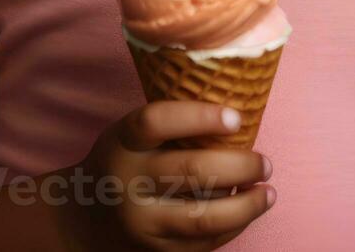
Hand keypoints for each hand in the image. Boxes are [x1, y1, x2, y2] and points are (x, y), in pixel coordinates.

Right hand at [55, 100, 275, 250]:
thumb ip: (171, 126)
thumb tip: (240, 118)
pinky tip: (249, 211)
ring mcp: (141, 222)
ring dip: (246, 205)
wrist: (86, 216)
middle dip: (240, 166)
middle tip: (265, 162)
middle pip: (191, 171)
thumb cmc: (124, 162)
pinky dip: (233, 227)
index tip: (237, 117)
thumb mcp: (130, 135)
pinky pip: (203, 243)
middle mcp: (128, 182)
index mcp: (123, 142)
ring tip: (268, 193)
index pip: (156, 121)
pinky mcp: (154, 251)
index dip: (199, 117)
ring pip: (203, 218)